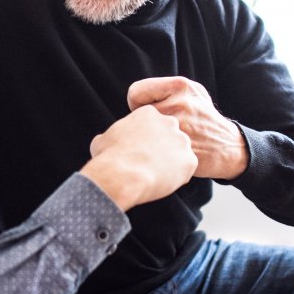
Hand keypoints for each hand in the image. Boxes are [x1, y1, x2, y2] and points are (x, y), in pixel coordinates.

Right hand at [80, 105, 197, 210]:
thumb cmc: (109, 157)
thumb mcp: (102, 140)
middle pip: (169, 134)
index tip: (138, 149)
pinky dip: (178, 176)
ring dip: (170, 161)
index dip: (145, 138)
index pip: (153, 123)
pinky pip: (186, 168)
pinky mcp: (190, 160)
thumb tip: (104, 142)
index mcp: (148, 113)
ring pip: (179, 151)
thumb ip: (112, 137)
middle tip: (148, 162)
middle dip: (161, 147)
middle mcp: (169, 122)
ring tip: (154, 173)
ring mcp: (182, 141)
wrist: (123, 175)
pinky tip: (163, 181)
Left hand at [127, 77, 247, 179]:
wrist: (227, 146)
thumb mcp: (191, 92)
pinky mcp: (180, 149)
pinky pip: (151, 151)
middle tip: (158, 129)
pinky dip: (154, 154)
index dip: (137, 104)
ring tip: (164, 141)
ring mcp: (180, 128)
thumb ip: (164, 89)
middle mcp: (180, 104)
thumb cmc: (202, 117)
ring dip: (147, 139)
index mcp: (180, 86)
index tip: (147, 112)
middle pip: (137, 115)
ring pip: (142, 134)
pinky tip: (168, 153)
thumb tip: (134, 96)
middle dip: (144, 123)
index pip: (135, 92)